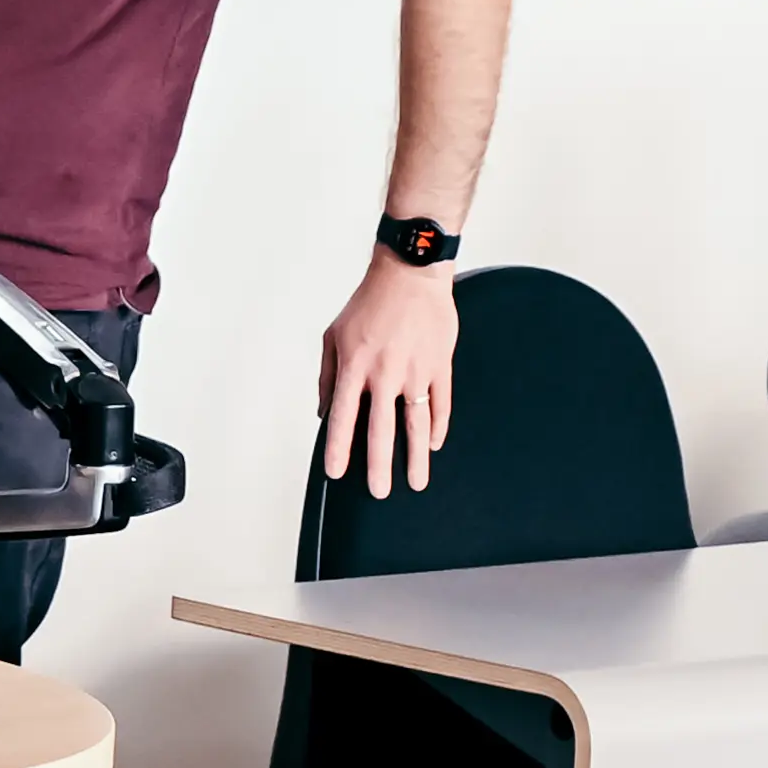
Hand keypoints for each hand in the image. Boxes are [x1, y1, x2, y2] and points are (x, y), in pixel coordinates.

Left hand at [318, 257, 459, 496]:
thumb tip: (326, 413)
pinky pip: (442, 403)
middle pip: (381, 429)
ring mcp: (416, 371)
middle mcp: (385, 373)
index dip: (340, 448)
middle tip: (380, 492)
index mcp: (355, 366)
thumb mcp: (334, 336)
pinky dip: (438, 426)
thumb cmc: (369, 303)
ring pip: (416, 423)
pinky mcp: (440, 364)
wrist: (410, 274)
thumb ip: (328, 377)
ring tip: (416, 482)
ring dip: (416, 457)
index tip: (337, 473)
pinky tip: (433, 445)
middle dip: (379, 465)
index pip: (344, 417)